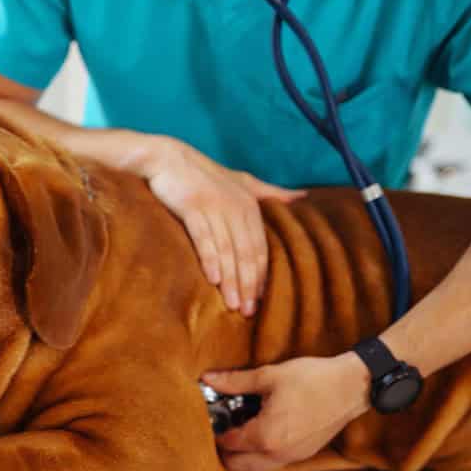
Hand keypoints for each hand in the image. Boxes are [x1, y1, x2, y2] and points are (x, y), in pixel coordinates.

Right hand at [142, 136, 304, 315]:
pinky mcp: (193, 206)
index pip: (260, 248)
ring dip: (231, 279)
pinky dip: (210, 258)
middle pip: (246, 253)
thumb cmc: (203, 175)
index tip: (259, 300)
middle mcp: (236, 207)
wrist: (167, 159)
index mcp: (250, 205)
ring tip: (233, 304)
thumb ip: (270, 192)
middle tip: (248, 311)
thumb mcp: (241, 181)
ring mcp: (214, 207)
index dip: (260, 276)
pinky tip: (212, 279)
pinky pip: (204, 237)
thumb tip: (303, 196)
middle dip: (248, 284)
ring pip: (228, 250)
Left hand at [203, 352, 370, 470]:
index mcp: (265, 436)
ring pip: (255, 467)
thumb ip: (235, 381)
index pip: (226, 443)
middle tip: (223, 425)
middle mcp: (276, 454)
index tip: (212, 414)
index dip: (215, 428)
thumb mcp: (269, 376)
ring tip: (241, 427)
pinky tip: (262, 429)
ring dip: (242, 454)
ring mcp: (292, 458)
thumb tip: (208, 379)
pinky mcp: (303, 455)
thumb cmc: (313, 380)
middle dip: (224, 448)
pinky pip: (272, 462)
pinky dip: (260, 454)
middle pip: (236, 465)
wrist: (352, 387)